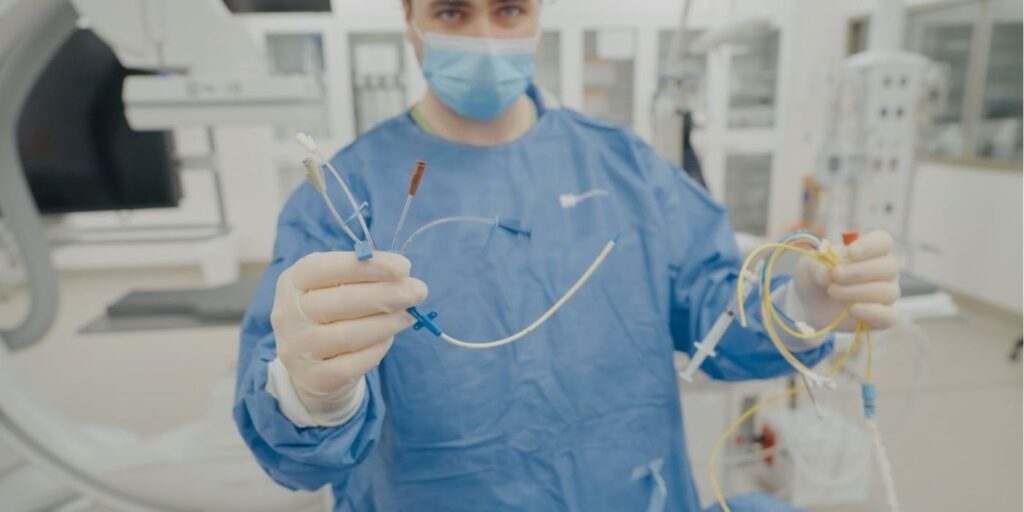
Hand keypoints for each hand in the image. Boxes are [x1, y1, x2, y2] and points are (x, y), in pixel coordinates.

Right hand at [271, 251, 427, 414]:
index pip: (325, 268)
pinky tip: (388, 339)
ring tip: (410, 315)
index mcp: (292, 282)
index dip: (367, 267)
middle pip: (342, 301)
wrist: (311, 366)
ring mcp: (297, 349)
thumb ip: (363, 278)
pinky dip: (378, 348)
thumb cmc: (331, 315)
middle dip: (387, 294)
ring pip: (350, 334)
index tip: (403, 267)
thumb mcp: (336, 288)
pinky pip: (354, 363)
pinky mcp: (314, 378)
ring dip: (388, 322)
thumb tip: (404, 278)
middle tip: (418, 290)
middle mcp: (287, 314)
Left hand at [793, 231, 900, 331]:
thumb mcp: (809, 266)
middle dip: (859, 271)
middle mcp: (885, 271)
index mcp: (871, 250)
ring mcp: (886, 294)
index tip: (851, 252)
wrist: (811, 303)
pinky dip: (873, 313)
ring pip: (888, 292)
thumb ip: (817, 265)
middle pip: (888, 267)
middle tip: (835, 275)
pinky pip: (890, 316)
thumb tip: (827, 273)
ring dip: (857, 291)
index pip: (883, 242)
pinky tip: (853, 309)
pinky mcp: (882, 317)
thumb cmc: (817, 276)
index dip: (871, 246)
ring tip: (833, 291)